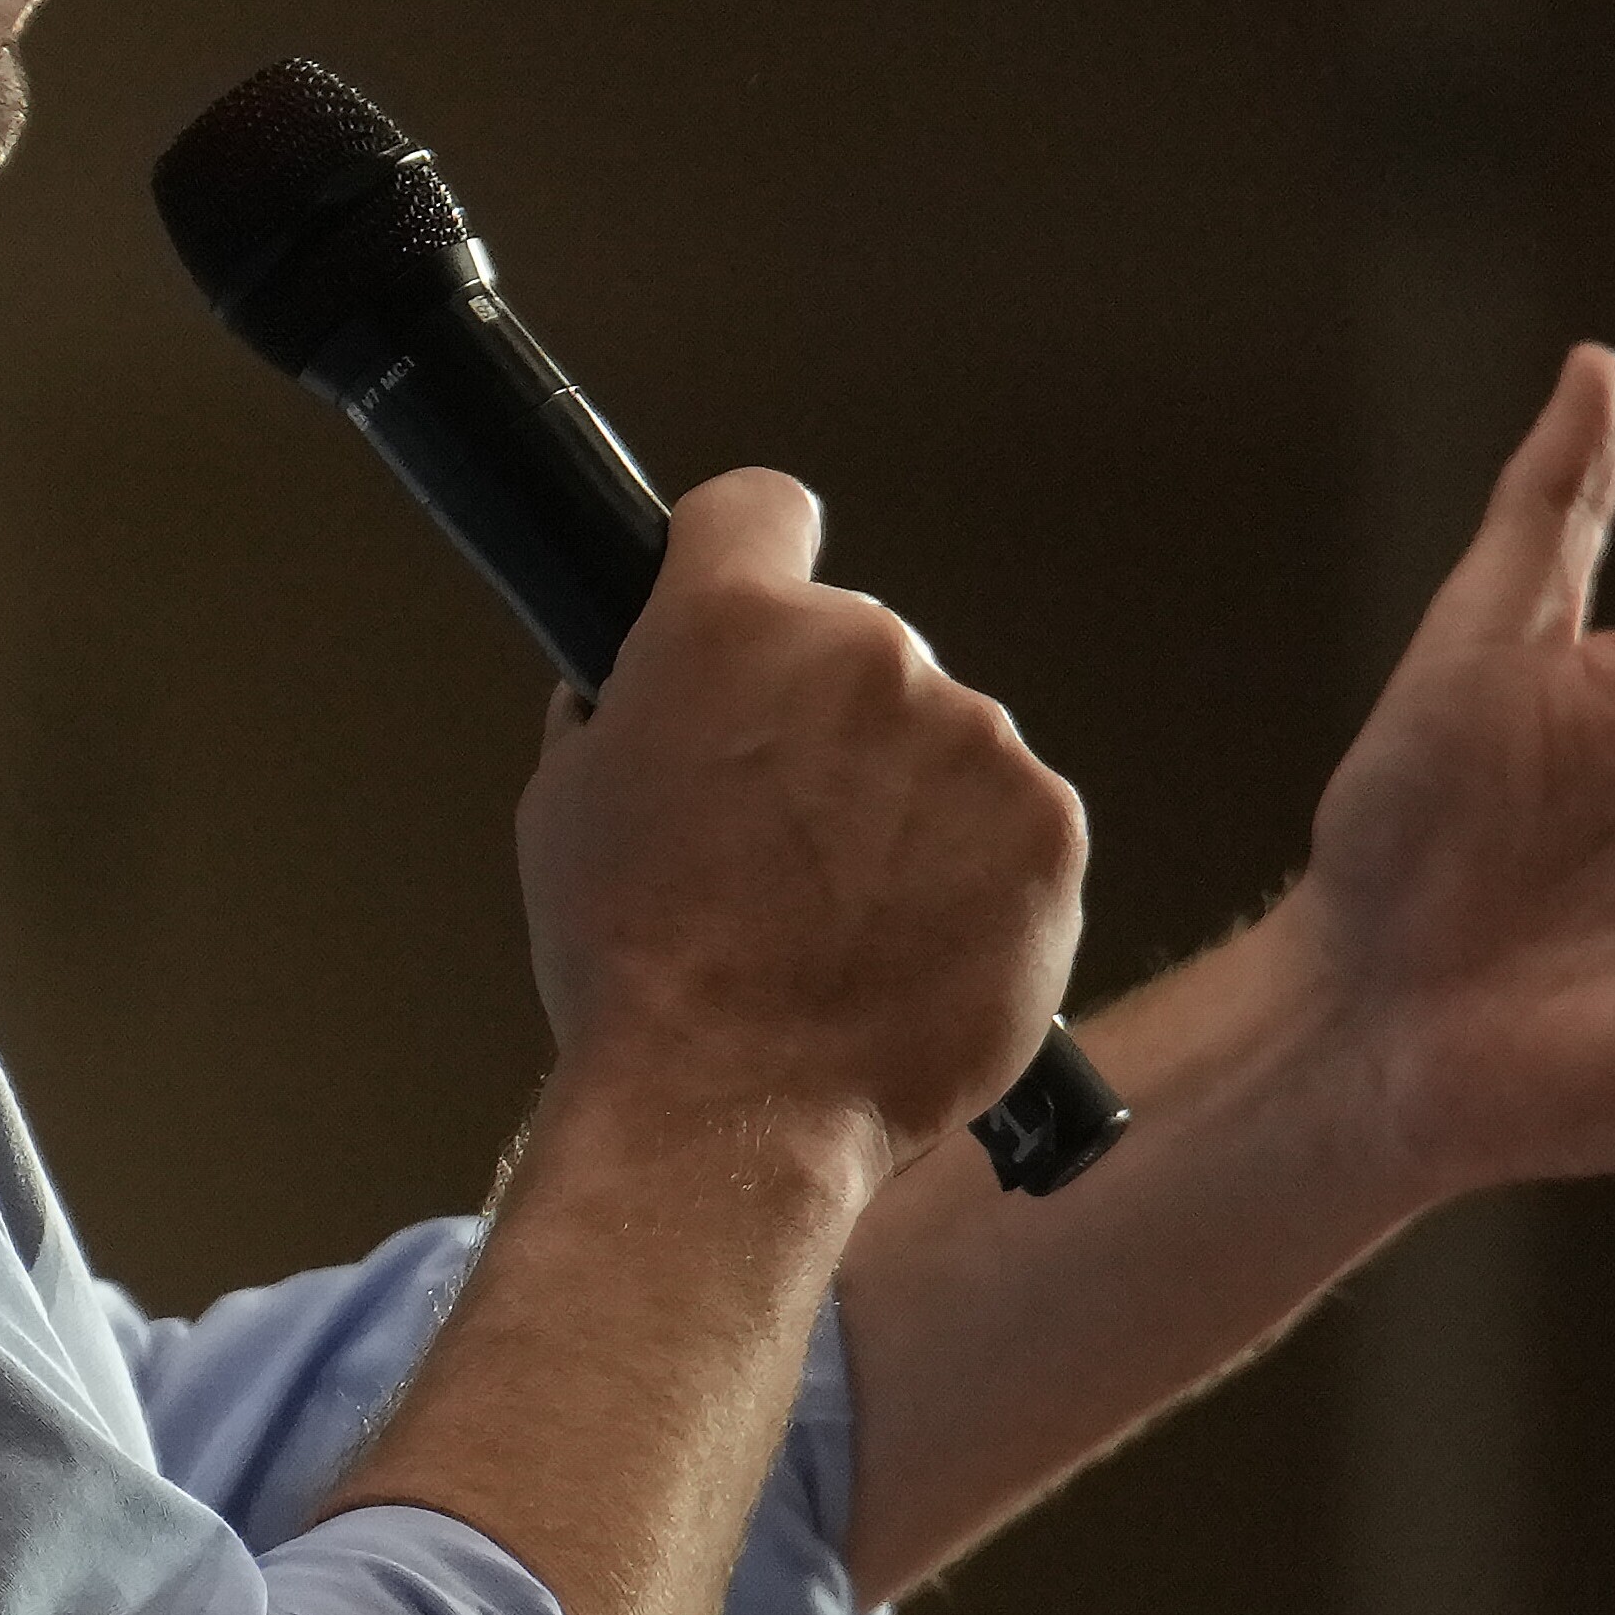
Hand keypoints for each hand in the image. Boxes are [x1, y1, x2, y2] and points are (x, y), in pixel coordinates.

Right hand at [518, 473, 1090, 1182]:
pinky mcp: (1049, 826)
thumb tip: (645, 689)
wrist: (730, 1103)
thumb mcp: (565, 803)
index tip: (753, 623)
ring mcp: (973, 736)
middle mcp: (867, 652)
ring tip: (850, 921)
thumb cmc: (632, 966)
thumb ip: (623, 710)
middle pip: (860, 651)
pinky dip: (979, 874)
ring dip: (910, 807)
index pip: (758, 510)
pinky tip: (916, 947)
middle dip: (830, 728)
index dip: (748, 563)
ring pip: (944, 744)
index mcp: (729, 624)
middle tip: (787, 847)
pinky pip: (1014, 824)